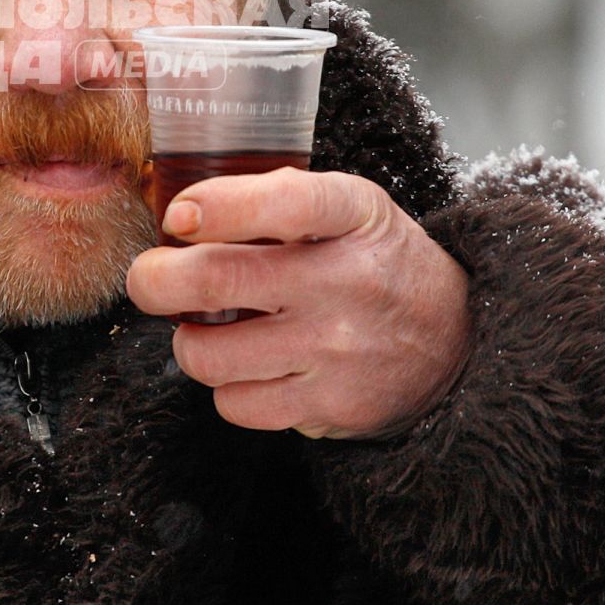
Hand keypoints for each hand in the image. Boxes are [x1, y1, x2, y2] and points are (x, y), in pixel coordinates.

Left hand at [125, 168, 470, 439]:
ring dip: (188, 341)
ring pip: (208, 354)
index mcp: (352, 214)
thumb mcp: (347, 207)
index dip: (217, 207)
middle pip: (216, 281)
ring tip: (205, 328)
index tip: (178, 218)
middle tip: (149, 280)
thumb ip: (274, 199)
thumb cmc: (374, 261)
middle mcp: (347, 280)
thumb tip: (180, 220)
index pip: (282, 203)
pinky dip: (226, 387)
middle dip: (154, 281)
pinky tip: (248, 366)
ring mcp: (338, 349)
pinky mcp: (331, 405)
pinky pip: (235, 404)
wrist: (456, 341)